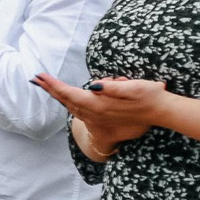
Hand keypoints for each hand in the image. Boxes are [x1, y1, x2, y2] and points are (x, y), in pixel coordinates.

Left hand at [32, 74, 165, 154]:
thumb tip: (94, 86)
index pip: (70, 93)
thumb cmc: (149, 97)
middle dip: (51, 89)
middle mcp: (95, 113)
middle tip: (37, 79)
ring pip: (72, 107)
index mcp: (99, 104)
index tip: (40, 76)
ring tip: (47, 86)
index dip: (53, 85)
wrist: (162, 114)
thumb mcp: (134, 88)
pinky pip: (80, 112)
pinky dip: (70, 103)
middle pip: (66, 100)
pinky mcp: (103, 122)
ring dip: (59, 96)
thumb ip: (112, 88)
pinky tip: (68, 99)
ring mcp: (98, 119)